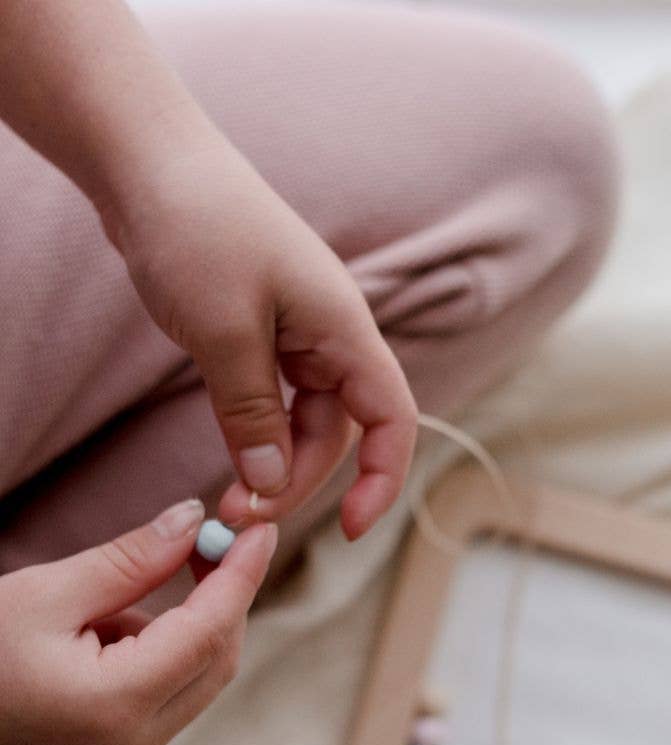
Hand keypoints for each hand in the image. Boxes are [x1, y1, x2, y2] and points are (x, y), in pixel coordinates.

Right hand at [0, 500, 276, 744]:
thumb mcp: (43, 593)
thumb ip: (130, 560)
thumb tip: (194, 518)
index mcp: (116, 705)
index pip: (211, 631)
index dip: (242, 575)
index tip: (262, 528)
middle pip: (218, 658)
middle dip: (222, 597)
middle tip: (204, 540)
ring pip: (199, 677)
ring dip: (184, 624)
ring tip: (105, 601)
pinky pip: (170, 694)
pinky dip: (161, 651)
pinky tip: (100, 633)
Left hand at [104, 136, 416, 539]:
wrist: (150, 160)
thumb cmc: (197, 229)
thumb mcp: (224, 333)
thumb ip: (253, 414)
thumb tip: (270, 484)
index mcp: (346, 331)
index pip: (393, 420)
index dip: (383, 480)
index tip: (353, 531)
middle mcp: (334, 337)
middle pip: (341, 432)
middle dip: (298, 480)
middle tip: (240, 514)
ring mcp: (301, 335)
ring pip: (305, 421)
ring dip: (273, 463)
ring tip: (228, 495)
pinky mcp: (266, 333)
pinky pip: (275, 398)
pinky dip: (256, 432)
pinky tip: (232, 452)